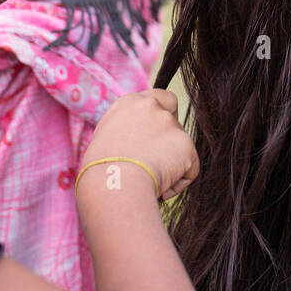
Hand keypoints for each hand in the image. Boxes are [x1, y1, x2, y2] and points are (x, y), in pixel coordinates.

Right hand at [77, 88, 197, 201]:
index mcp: (129, 103)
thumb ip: (125, 131)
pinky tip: (161, 191)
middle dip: (170, 141)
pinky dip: (179, 182)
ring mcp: (170, 124)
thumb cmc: (100, 172)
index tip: (158, 134)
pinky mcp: (185, 144)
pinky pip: (190, 168)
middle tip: (159, 162)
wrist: (113, 183)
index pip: (158, 98)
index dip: (163, 115)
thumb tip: (135, 143)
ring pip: (180, 147)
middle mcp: (152, 107)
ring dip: (171, 164)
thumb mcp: (105, 140)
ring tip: (149, 183)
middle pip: (173, 120)